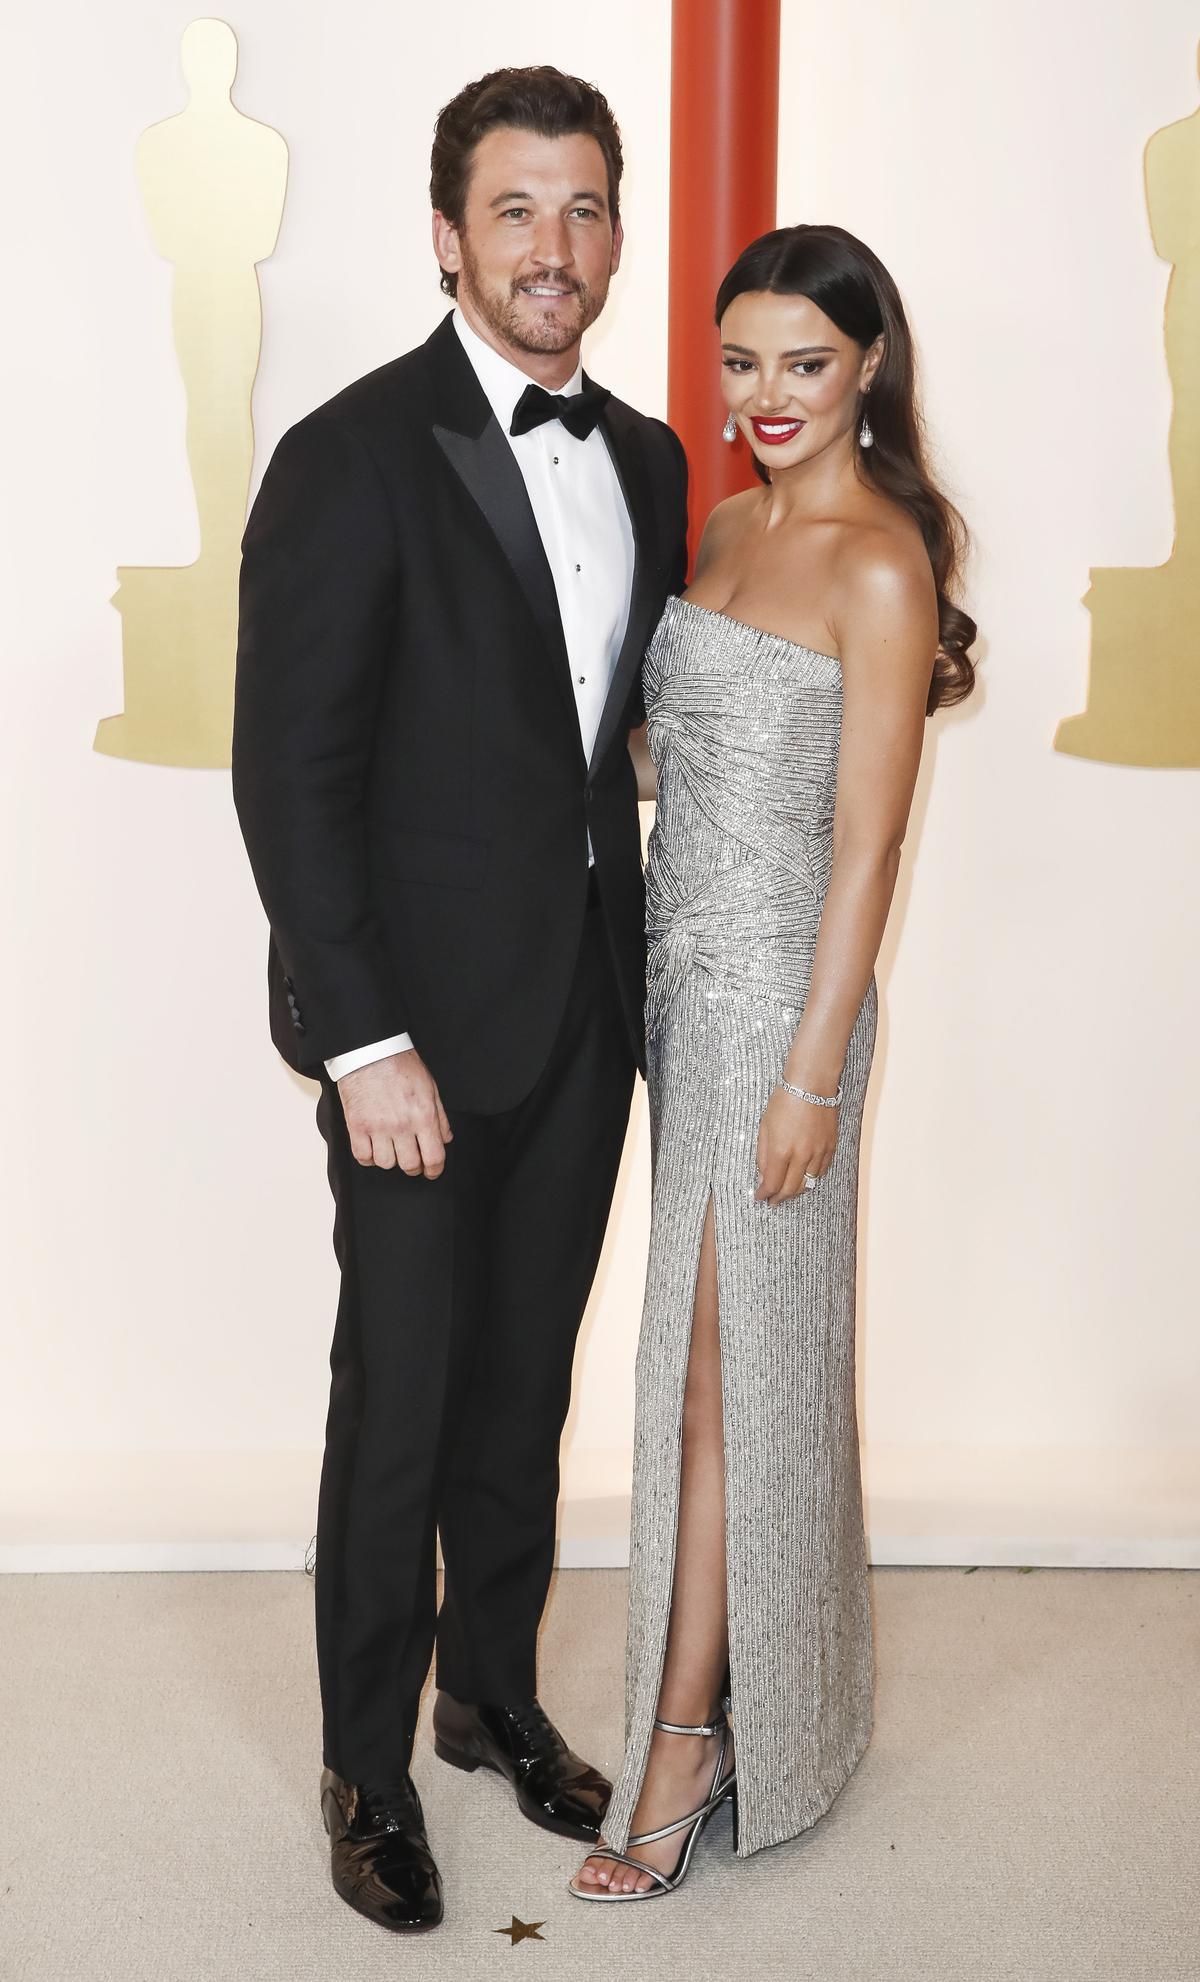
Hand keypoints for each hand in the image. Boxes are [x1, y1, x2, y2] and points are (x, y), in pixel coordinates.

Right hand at [336, 1051, 452, 1177]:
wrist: (370, 1051)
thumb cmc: (401, 1065)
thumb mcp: (430, 1087)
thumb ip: (440, 1117)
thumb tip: (445, 1139)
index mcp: (423, 1116)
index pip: (434, 1157)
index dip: (434, 1170)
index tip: (432, 1171)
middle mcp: (401, 1125)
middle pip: (409, 1165)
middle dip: (414, 1167)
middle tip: (413, 1160)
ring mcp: (377, 1127)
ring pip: (386, 1163)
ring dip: (390, 1159)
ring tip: (392, 1148)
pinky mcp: (356, 1126)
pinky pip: (363, 1157)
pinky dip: (369, 1157)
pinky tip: (373, 1147)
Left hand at [754, 1085, 837, 1204]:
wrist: (811, 1084)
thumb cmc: (784, 1100)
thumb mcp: (765, 1126)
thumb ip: (763, 1154)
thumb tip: (763, 1176)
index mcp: (781, 1150)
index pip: (772, 1184)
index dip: (765, 1194)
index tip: (759, 1196)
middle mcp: (801, 1155)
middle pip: (790, 1189)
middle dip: (779, 1198)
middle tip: (772, 1201)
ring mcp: (818, 1152)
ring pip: (808, 1183)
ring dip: (795, 1191)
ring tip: (786, 1193)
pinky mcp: (830, 1147)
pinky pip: (821, 1171)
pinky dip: (811, 1179)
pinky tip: (803, 1179)